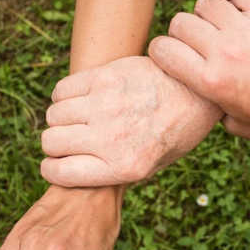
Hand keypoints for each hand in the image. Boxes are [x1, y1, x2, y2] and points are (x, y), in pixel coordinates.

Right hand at [40, 56, 222, 186]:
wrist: (197, 92)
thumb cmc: (174, 133)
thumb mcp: (151, 166)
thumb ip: (113, 171)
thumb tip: (72, 171)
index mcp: (124, 167)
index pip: (60, 173)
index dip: (52, 170)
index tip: (56, 164)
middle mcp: (112, 138)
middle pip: (51, 142)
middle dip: (55, 145)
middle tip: (70, 140)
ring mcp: (106, 105)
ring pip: (54, 115)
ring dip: (60, 119)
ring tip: (78, 119)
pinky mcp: (105, 77)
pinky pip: (62, 90)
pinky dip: (64, 96)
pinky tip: (81, 99)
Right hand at [148, 0, 249, 133]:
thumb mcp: (233, 123)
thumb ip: (209, 114)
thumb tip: (189, 109)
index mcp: (210, 82)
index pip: (162, 50)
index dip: (161, 50)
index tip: (169, 53)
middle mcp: (225, 53)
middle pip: (181, 23)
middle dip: (182, 32)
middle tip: (197, 42)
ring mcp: (247, 30)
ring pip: (205, 4)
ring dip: (207, 14)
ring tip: (219, 27)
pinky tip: (233, 4)